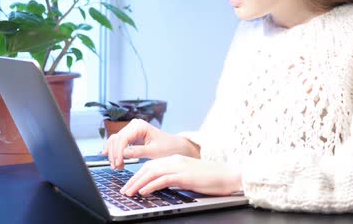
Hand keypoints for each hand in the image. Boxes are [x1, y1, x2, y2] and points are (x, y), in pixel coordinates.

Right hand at [102, 119, 199, 170]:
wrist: (174, 146)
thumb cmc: (167, 148)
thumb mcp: (154, 151)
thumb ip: (138, 152)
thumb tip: (123, 153)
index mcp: (140, 126)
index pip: (123, 138)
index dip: (118, 152)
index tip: (118, 164)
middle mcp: (134, 125)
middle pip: (116, 139)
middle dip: (114, 154)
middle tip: (116, 168)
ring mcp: (131, 129)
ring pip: (115, 140)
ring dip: (113, 153)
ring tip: (116, 167)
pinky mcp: (130, 135)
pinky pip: (118, 142)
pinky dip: (115, 151)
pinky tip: (112, 159)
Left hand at [120, 154, 242, 195]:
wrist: (228, 175)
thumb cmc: (211, 178)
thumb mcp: (188, 176)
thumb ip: (175, 178)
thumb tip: (161, 186)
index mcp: (175, 159)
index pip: (151, 165)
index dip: (138, 175)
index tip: (129, 185)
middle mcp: (175, 160)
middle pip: (148, 168)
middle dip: (133, 179)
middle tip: (124, 190)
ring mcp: (179, 167)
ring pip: (152, 173)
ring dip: (137, 183)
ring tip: (129, 193)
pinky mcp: (184, 176)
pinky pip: (163, 180)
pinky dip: (150, 185)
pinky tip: (143, 192)